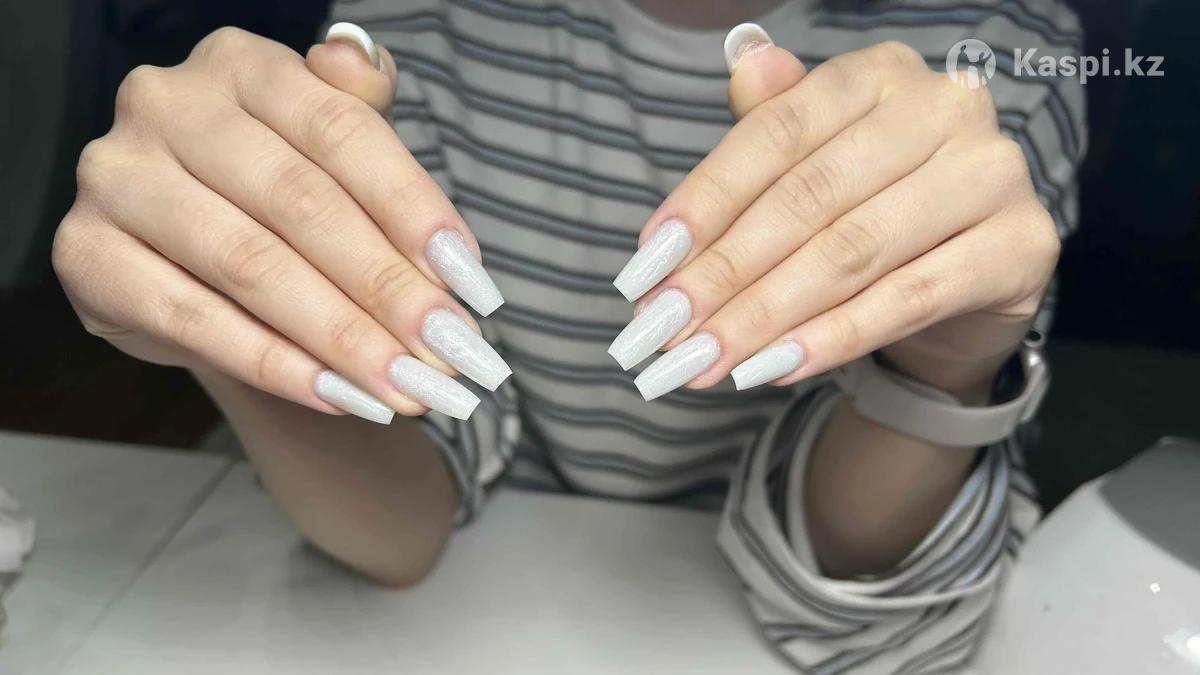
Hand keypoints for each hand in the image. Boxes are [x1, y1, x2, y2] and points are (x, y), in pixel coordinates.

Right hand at [53, 24, 509, 422]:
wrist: (192, 255)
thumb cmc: (277, 191)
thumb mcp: (326, 146)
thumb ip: (359, 117)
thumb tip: (370, 67)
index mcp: (241, 64)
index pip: (343, 132)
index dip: (415, 209)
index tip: (472, 282)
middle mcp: (168, 104)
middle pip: (302, 204)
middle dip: (388, 288)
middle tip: (451, 351)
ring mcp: (117, 177)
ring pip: (251, 265)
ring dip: (342, 338)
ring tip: (409, 387)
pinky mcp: (87, 253)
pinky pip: (194, 319)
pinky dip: (275, 365)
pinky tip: (339, 396)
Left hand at [609, 27, 1058, 401]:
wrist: (969, 276)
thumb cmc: (874, 209)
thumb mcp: (814, 165)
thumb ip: (770, 128)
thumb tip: (742, 59)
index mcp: (879, 74)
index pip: (775, 134)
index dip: (704, 202)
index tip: (646, 267)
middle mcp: (944, 109)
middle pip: (808, 198)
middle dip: (724, 273)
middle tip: (663, 331)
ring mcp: (991, 175)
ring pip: (853, 251)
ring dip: (766, 315)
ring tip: (705, 359)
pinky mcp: (1021, 246)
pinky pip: (909, 298)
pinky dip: (833, 338)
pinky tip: (773, 368)